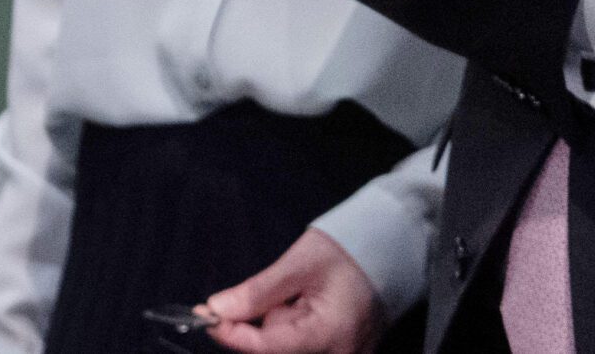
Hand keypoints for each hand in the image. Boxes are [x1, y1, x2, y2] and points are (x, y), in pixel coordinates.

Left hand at [198, 227, 386, 353]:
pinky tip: (293, 313)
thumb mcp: (298, 263)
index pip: (267, 348)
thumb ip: (256, 292)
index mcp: (330, 335)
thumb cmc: (348, 252)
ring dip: (271, 331)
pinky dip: (285, 332)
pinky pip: (299, 348)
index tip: (206, 316)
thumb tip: (217, 309)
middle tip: (251, 301)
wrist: (387, 251)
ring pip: (283, 351)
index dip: (232, 334)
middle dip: (253, 331)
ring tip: (287, 301)